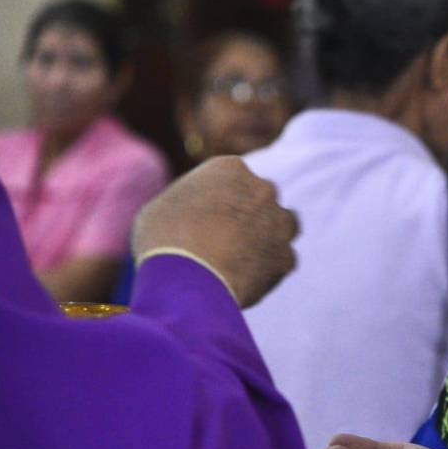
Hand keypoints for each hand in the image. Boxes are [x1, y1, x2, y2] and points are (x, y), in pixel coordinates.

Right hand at [131, 156, 298, 306]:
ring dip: (269, 235)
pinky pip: (281, 260)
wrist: (187, 279)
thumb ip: (186, 203)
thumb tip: (189, 213)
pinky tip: (246, 278)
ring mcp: (279, 222)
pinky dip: (268, 268)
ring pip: (283, 224)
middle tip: (229, 237)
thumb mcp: (160, 208)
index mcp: (229, 169)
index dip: (223, 198)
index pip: (233, 178)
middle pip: (261, 198)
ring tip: (244, 256)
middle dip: (250, 213)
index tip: (212, 215)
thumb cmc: (163, 241)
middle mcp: (262, 189)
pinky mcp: (287, 256)